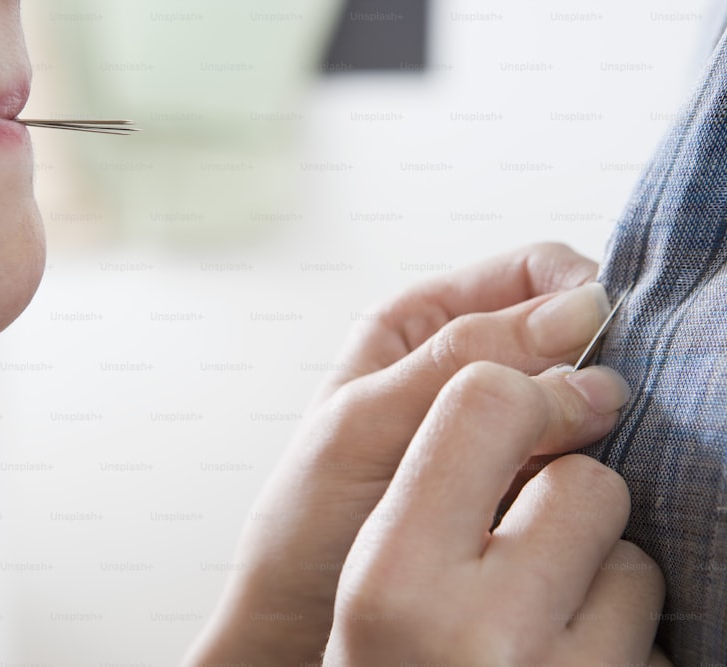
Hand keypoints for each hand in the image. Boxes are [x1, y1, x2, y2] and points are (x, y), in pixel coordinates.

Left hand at [185, 243, 651, 664]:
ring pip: (576, 396)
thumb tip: (574, 312)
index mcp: (418, 327)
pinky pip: (575, 458)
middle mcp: (462, 369)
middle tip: (593, 409)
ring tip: (568, 455)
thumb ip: (457, 364)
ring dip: (593, 418)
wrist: (298, 621)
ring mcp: (493, 428)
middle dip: (590, 361)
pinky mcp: (515, 484)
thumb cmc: (307, 521)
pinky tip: (570, 488)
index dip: (575, 290)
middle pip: (562, 333)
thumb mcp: (365, 425)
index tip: (605, 330)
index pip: (526, 276)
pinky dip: (587, 466)